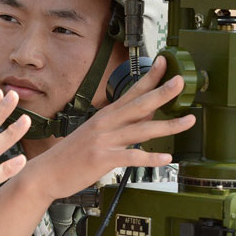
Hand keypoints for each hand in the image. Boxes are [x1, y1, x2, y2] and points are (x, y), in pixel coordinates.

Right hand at [26, 55, 195, 202]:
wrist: (46, 173)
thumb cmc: (72, 155)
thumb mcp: (96, 134)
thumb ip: (121, 124)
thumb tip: (147, 113)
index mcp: (105, 116)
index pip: (131, 91)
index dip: (149, 77)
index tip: (165, 63)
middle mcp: (105, 124)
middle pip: (139, 104)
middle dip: (162, 92)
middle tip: (181, 82)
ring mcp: (104, 140)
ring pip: (141, 130)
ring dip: (168, 125)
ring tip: (188, 121)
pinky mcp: (103, 158)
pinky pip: (132, 157)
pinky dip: (150, 158)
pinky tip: (166, 158)